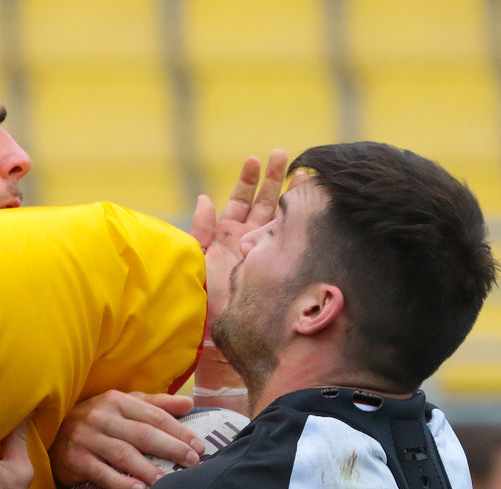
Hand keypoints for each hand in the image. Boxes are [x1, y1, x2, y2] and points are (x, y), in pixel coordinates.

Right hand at [49, 390, 203, 488]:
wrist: (50, 435)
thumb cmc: (96, 421)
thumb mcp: (122, 406)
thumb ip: (155, 404)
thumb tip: (189, 403)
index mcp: (116, 400)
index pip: (154, 416)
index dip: (179, 431)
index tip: (200, 446)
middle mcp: (100, 417)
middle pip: (143, 434)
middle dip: (171, 449)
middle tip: (192, 463)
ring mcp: (85, 438)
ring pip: (123, 454)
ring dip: (148, 469)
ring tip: (168, 482)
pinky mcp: (74, 460)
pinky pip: (101, 473)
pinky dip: (121, 482)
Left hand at [191, 150, 288, 320]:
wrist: (209, 322)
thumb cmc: (194, 289)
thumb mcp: (194, 254)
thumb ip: (202, 229)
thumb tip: (204, 199)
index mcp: (224, 234)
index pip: (240, 201)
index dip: (248, 180)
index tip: (255, 160)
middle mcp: (245, 241)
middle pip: (263, 204)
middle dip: (272, 179)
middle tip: (282, 154)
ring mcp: (261, 252)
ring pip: (278, 218)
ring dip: (289, 195)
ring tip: (302, 173)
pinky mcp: (271, 265)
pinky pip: (284, 239)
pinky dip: (294, 222)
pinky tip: (305, 205)